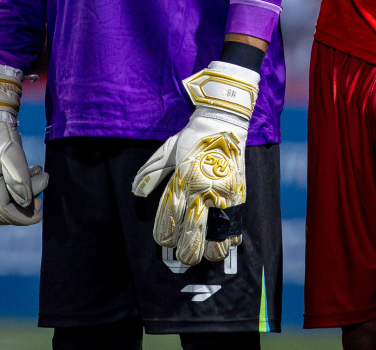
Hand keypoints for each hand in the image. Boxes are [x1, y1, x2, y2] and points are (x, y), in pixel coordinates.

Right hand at [0, 63, 46, 224]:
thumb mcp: (11, 155)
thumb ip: (19, 180)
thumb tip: (26, 202)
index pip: (6, 212)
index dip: (24, 217)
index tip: (41, 214)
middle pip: (6, 210)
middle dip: (26, 208)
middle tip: (42, 200)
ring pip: (10, 198)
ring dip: (28, 191)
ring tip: (41, 174)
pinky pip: (10, 187)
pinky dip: (25, 183)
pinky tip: (35, 169)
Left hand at [132, 61, 258, 266]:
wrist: (224, 122)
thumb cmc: (192, 137)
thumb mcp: (167, 151)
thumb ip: (151, 173)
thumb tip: (135, 191)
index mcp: (183, 183)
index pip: (170, 223)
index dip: (164, 237)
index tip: (164, 240)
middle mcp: (204, 194)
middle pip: (193, 240)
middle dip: (185, 253)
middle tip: (183, 254)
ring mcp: (224, 198)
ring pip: (217, 242)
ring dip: (209, 251)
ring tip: (203, 249)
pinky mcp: (240, 198)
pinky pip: (235, 230)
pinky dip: (228, 240)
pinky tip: (221, 239)